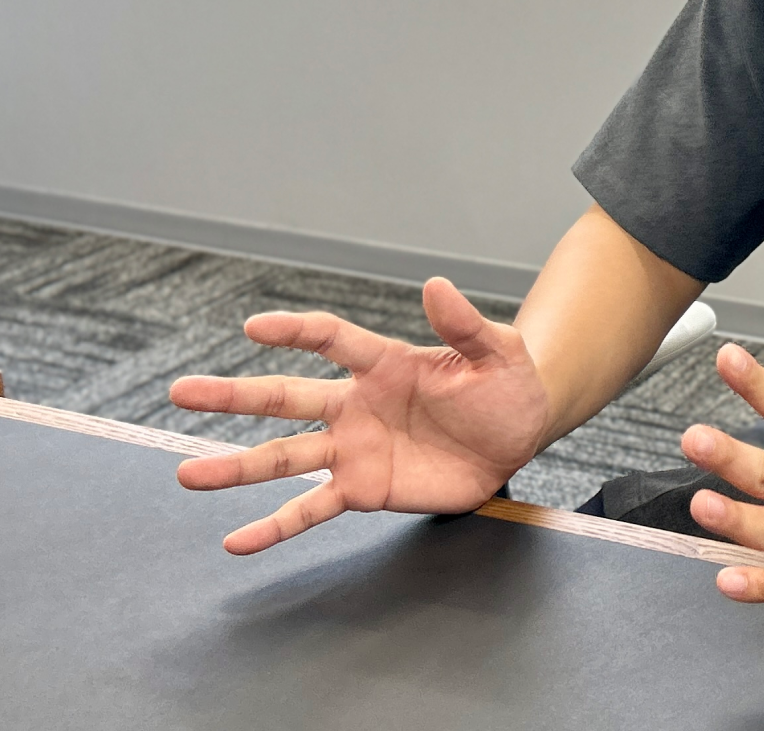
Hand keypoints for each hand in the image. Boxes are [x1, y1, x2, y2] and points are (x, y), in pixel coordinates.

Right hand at [169, 277, 550, 554]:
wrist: (518, 437)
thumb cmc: (506, 385)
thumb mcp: (497, 352)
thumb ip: (465, 324)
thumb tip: (436, 285)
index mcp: (386, 364)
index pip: (333, 340)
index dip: (296, 331)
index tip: (254, 327)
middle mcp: (357, 405)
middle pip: (286, 397)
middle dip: (233, 396)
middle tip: (181, 391)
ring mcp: (354, 449)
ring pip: (285, 457)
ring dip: (236, 467)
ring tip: (187, 474)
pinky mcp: (364, 490)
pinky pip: (312, 510)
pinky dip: (274, 527)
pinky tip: (236, 541)